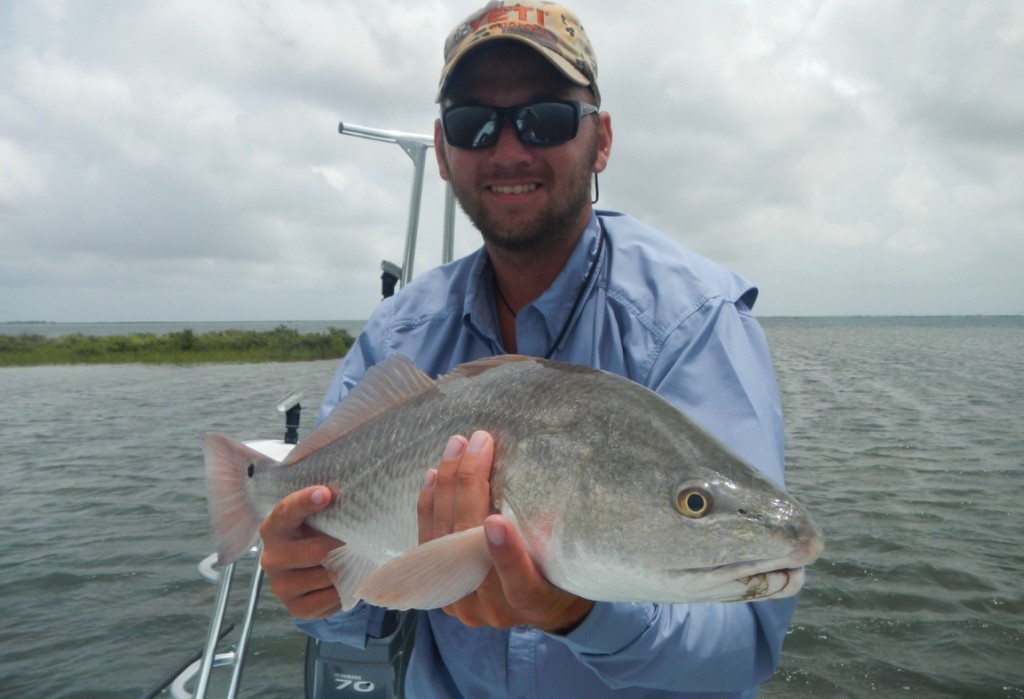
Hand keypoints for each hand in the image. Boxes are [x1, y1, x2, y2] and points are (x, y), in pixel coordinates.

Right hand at [259, 486, 343, 619]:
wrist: (310, 571)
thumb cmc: (315, 535)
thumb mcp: (316, 516)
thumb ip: (323, 501)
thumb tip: (343, 490)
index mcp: (275, 527)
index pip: (287, 511)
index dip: (305, 501)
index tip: (327, 493)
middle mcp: (271, 557)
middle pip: (315, 551)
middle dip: (339, 546)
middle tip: (354, 541)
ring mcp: (280, 585)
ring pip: (326, 576)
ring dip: (343, 569)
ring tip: (347, 561)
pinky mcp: (294, 607)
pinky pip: (328, 600)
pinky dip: (341, 591)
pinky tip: (340, 582)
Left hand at [418, 431, 593, 632]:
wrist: (541, 606)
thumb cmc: (564, 573)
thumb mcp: (570, 556)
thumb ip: (554, 536)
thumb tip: (543, 500)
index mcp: (534, 602)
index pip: (519, 583)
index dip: (505, 554)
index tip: (496, 520)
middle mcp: (493, 608)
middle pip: (468, 549)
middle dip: (468, 488)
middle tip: (478, 444)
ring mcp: (461, 602)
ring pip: (441, 542)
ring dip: (445, 489)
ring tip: (456, 449)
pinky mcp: (441, 591)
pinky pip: (426, 545)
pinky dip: (429, 508)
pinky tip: (433, 477)